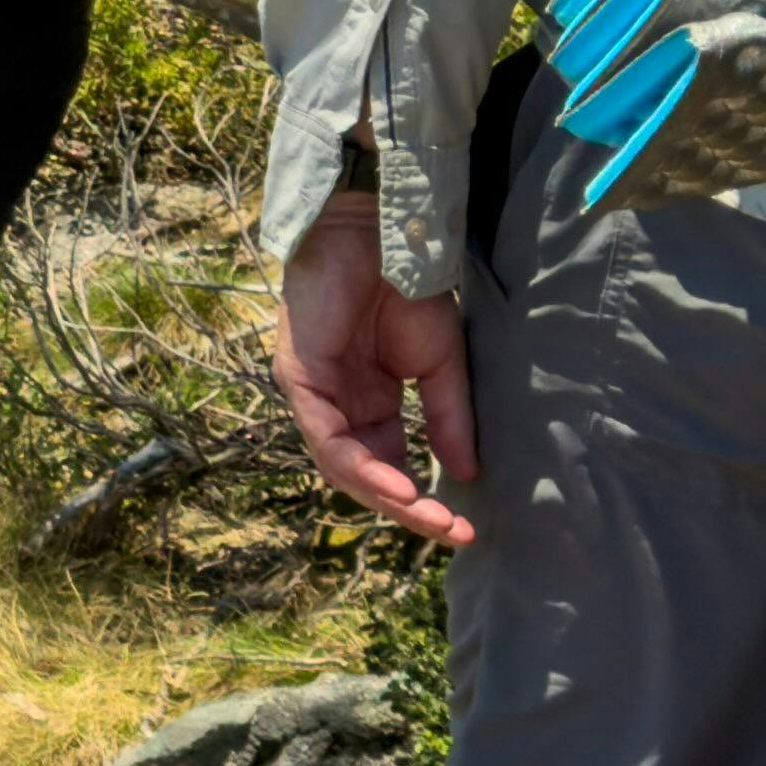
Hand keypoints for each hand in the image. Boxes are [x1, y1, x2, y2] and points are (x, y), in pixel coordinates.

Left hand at [275, 196, 481, 552]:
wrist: (383, 232)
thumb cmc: (407, 288)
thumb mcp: (440, 364)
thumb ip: (448, 420)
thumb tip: (465, 476)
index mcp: (368, 405)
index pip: (389, 466)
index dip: (422, 500)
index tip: (462, 528)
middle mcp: (337, 407)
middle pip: (363, 476)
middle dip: (407, 509)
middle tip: (450, 533)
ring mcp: (315, 395)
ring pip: (342, 466)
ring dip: (386, 497)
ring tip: (427, 516)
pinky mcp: (300, 378)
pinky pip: (327, 438)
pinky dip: (361, 467)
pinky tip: (396, 487)